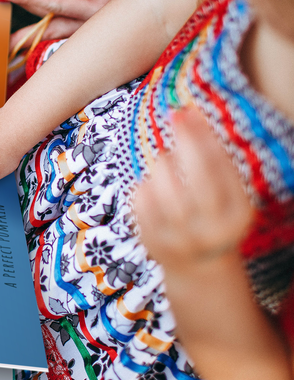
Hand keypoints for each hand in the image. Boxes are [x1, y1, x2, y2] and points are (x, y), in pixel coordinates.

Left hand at [3, 0, 182, 51]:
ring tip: (16, 41)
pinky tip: (45, 34)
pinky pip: (80, 30)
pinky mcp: (109, 26)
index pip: (60, 5)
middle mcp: (102, 25)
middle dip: (29, 28)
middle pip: (56, 25)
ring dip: (42, 34)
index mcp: (107, 11)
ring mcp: (105, 29)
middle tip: (1, 30)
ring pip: (67, 32)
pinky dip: (61, 32)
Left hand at [134, 107, 253, 269]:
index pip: (223, 168)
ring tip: (166, 162)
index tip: (189, 110)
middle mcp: (213, 229)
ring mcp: (181, 238)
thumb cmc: (213, 216)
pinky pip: (141, 200)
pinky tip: (152, 187)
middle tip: (175, 115)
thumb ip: (213, 160)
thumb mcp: (226, 195)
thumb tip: (188, 113)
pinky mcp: (153, 241)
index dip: (205, 135)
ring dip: (163, 164)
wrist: (199, 268)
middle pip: (199, 177)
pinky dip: (144, 185)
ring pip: (165, 186)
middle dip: (187, 140)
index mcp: (238, 215)